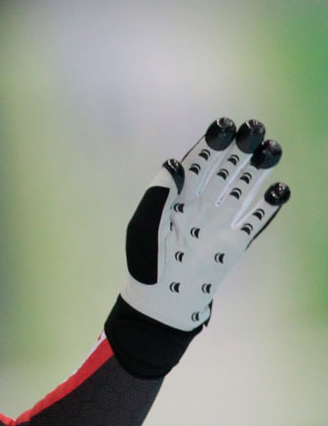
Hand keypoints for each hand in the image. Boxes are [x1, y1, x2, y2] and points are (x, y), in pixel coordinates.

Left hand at [121, 118, 290, 330]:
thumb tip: (173, 163)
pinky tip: (280, 188)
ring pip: (244, 188)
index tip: (224, 125)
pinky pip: (257, 220)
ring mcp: (221, 223)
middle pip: (226, 169)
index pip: (198, 164)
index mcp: (178, 198)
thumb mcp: (144, 225)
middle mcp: (203, 205)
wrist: (162, 299)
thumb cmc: (147, 262)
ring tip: (271, 147)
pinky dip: (270, 205)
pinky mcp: (237, 243)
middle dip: (240, 148)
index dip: (211, 144)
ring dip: (259, 168)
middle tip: (255, 127)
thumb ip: (157, 194)